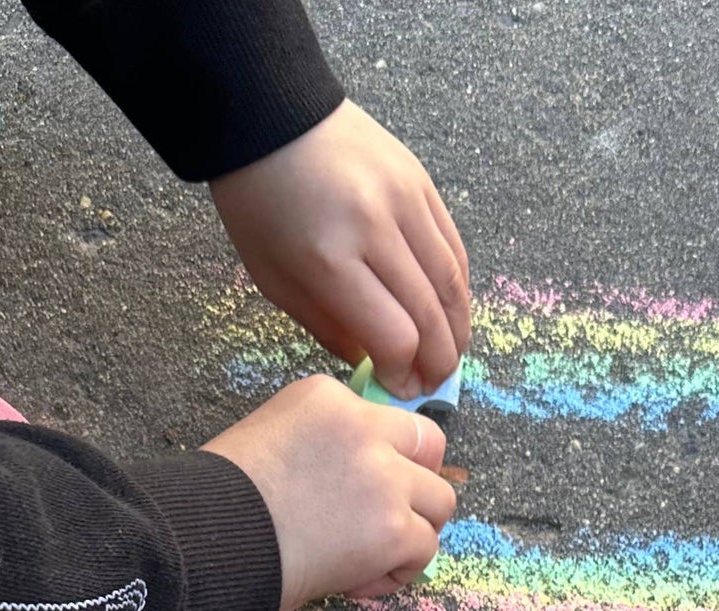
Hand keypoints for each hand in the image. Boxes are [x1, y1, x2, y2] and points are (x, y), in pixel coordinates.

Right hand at [203, 375, 455, 610]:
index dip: (381, 459)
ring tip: (370, 557)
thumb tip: (350, 487)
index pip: (385, 421)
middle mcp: (364, 428)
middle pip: (430, 448)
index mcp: (327, 398)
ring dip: (413, 532)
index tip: (355, 492)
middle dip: (416, 484)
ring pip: (440, 502)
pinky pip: (426, 550)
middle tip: (387, 519)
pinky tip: (358, 582)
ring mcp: (385, 478)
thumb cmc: (220, 504)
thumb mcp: (268, 440)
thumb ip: (319, 445)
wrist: (211, 542)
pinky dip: (399, 573)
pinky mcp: (395, 528)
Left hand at [209, 101, 469, 402]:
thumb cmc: (260, 205)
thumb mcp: (275, 280)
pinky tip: (450, 311)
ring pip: (452, 282)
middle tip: (433, 384)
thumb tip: (375, 362)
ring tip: (450, 356)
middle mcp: (375, 228)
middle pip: (430, 315)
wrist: (269, 113)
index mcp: (330, 260)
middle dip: (437, 361)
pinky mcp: (421, 181)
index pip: (394, 336)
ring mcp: (404, 200)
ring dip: (458, 329)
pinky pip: (453, 246)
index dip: (404, 373)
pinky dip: (457, 287)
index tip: (399, 388)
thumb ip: (328, 327)